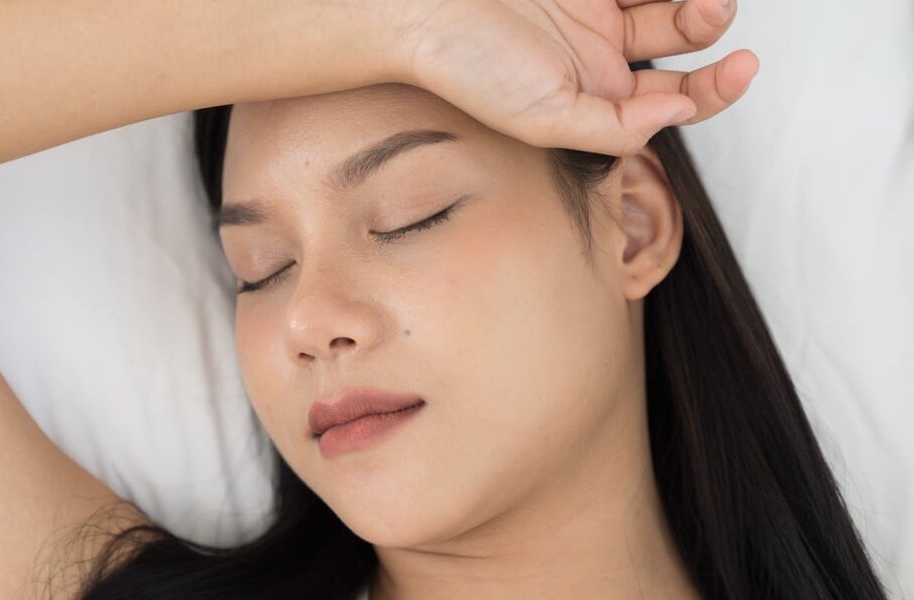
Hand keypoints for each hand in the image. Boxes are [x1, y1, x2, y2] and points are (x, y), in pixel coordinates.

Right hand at [391, 0, 759, 154]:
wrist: (419, 10)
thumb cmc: (467, 68)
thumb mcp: (543, 120)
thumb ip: (614, 126)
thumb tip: (678, 112)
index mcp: (597, 98)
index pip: (677, 98)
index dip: (718, 88)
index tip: (742, 66)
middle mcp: (601, 52)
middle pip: (684, 37)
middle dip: (709, 22)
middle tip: (705, 7)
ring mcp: (593, 6)